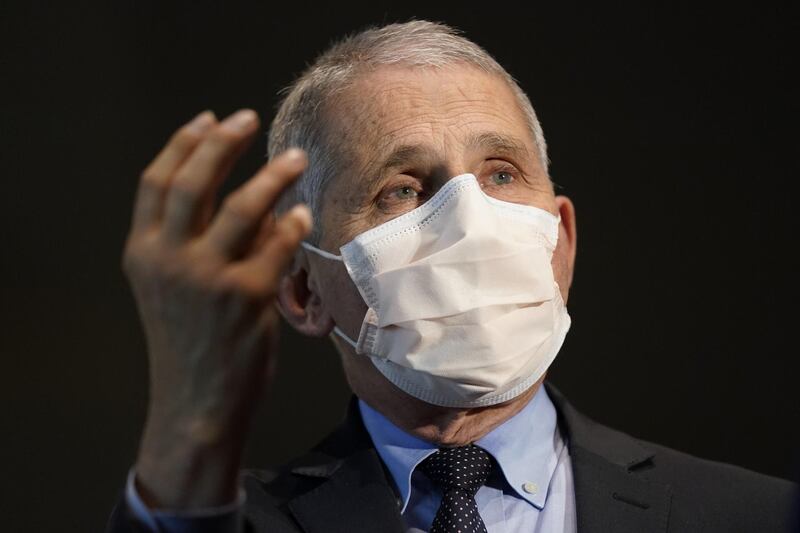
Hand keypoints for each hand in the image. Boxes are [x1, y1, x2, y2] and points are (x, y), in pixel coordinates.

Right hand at [122, 109, 311, 507]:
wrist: (195, 404)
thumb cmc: (190, 342)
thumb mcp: (173, 288)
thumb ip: (195, 242)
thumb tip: (254, 198)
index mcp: (143, 253)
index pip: (157, 182)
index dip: (183, 144)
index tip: (209, 119)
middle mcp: (167, 259)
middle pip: (194, 182)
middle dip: (223, 142)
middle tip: (249, 118)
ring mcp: (205, 278)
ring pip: (243, 207)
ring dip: (272, 175)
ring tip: (295, 157)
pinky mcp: (244, 298)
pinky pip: (276, 246)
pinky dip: (291, 225)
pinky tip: (302, 216)